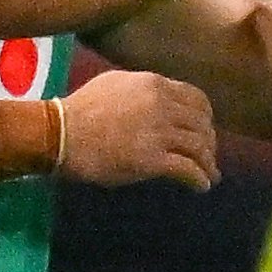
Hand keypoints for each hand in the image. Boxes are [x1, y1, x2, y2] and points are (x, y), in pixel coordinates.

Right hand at [52, 66, 218, 188]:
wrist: (61, 134)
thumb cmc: (80, 110)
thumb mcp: (113, 84)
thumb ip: (140, 89)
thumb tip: (156, 97)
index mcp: (154, 84)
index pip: (196, 98)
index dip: (205, 117)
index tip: (204, 129)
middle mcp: (163, 105)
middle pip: (202, 124)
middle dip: (209, 142)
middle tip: (208, 156)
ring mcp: (160, 132)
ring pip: (199, 147)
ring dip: (208, 164)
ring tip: (210, 175)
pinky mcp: (153, 160)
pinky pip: (188, 170)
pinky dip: (199, 179)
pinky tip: (201, 187)